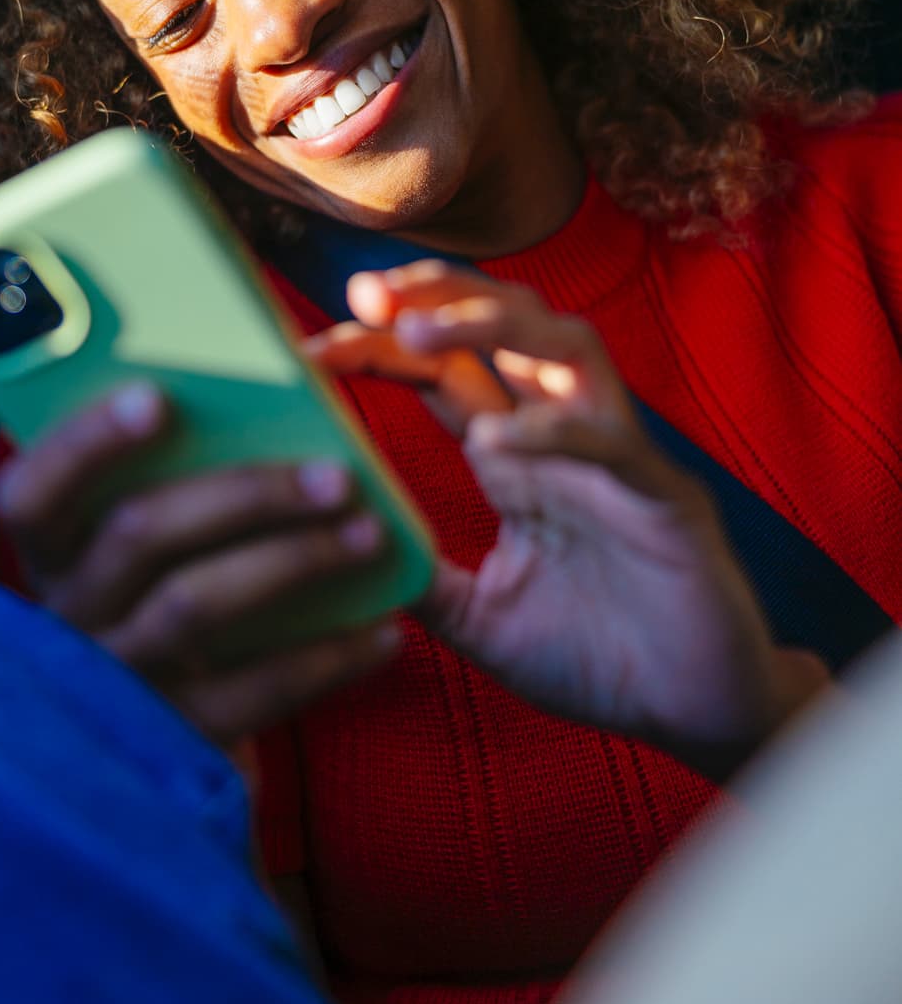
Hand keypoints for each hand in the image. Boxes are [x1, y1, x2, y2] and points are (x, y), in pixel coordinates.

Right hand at [0, 385, 399, 747]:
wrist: (171, 749)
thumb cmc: (173, 596)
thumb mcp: (150, 540)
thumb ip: (175, 476)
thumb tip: (265, 390)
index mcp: (52, 552)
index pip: (30, 493)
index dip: (87, 441)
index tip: (158, 397)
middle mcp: (67, 616)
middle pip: (139, 533)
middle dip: (247, 493)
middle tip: (337, 475)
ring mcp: (116, 684)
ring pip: (195, 606)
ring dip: (294, 560)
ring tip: (368, 534)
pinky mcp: (174, 741)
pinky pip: (251, 694)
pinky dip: (325, 659)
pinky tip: (381, 630)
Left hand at [307, 262, 827, 775]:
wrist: (694, 712)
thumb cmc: (596, 658)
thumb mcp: (482, 619)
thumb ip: (424, 578)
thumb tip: (341, 555)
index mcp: (515, 455)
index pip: (441, 371)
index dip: (379, 344)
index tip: (309, 350)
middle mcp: (561, 434)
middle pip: (502, 324)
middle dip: (433, 297)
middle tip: (364, 292)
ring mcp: (615, 456)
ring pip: (563, 345)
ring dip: (490, 324)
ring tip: (414, 332)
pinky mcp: (664, 494)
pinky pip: (609, 440)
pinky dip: (551, 430)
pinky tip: (494, 437)